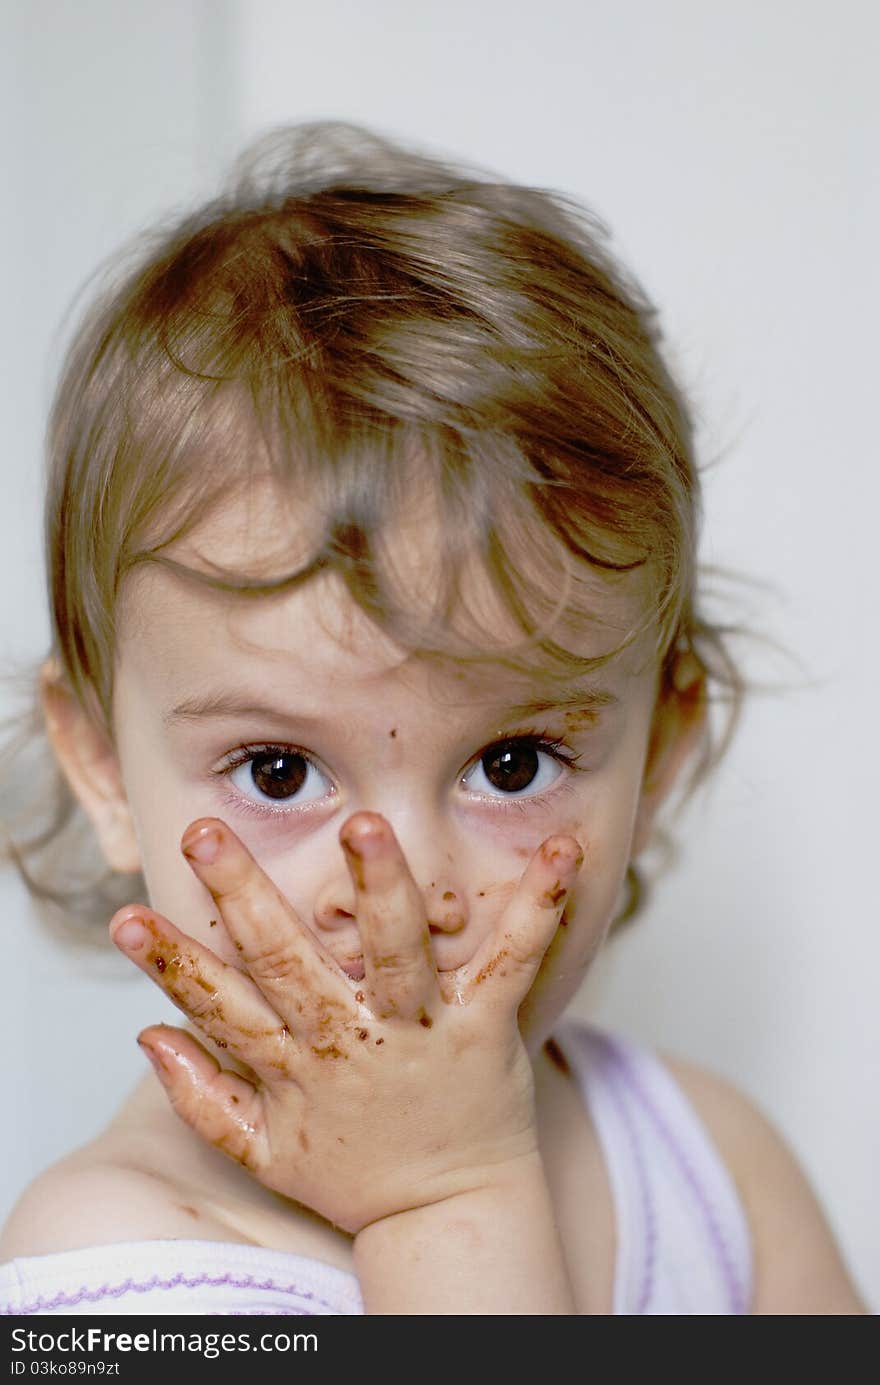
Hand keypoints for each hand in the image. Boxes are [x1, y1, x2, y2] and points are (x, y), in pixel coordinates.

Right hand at [109, 812, 582, 1234]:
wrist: (450, 1214)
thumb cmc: (356, 1175)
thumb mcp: (263, 1153)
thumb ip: (202, 1098)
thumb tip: (146, 1035)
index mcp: (295, 1068)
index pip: (218, 1007)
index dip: (170, 964)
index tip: (124, 917)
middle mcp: (350, 1041)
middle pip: (287, 963)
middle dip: (243, 896)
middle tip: (205, 835)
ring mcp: (420, 1032)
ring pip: (392, 952)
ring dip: (379, 888)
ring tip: (364, 825)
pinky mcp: (485, 1029)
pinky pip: (512, 962)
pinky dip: (536, 907)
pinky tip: (558, 854)